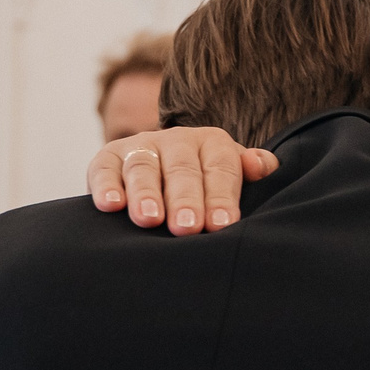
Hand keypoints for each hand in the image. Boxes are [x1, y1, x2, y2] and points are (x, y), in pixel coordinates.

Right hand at [86, 127, 276, 235]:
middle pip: (182, 168)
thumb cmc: (204, 187)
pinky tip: (110, 205)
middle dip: (185, 198)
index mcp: (211, 143)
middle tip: (187, 228)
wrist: (161, 174)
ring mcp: (140, 146)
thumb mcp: (228, 177)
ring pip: (143, 167)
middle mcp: (176, 141)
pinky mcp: (108, 157)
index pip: (220, 168)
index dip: (221, 196)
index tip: (222, 224)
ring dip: (145, 193)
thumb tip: (264, 164)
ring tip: (149, 220)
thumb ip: (245, 172)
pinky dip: (106, 185)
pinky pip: (105, 168)